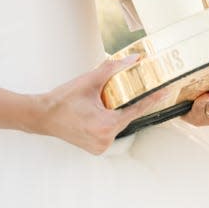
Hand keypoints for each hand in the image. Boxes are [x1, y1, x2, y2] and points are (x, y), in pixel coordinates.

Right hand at [31, 54, 156, 154]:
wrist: (42, 116)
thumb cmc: (63, 100)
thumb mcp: (90, 80)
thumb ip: (113, 68)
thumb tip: (134, 59)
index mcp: (106, 125)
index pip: (137, 109)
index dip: (153, 99)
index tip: (166, 91)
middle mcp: (105, 140)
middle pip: (126, 117)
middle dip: (127, 103)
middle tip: (125, 90)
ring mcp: (100, 146)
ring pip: (118, 124)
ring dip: (116, 112)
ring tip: (101, 102)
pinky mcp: (96, 148)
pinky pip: (109, 132)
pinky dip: (108, 121)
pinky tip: (97, 112)